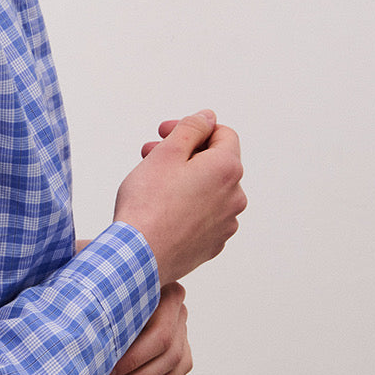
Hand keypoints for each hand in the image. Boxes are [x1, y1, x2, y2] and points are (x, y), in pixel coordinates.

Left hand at [105, 282, 191, 374]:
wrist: (114, 286)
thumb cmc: (106, 294)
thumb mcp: (108, 301)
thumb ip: (109, 319)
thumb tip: (97, 351)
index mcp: (161, 289)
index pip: (158, 333)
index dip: (133, 358)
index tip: (107, 370)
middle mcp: (176, 305)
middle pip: (167, 347)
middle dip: (138, 373)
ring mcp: (182, 322)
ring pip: (176, 359)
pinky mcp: (183, 340)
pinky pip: (183, 365)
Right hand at [112, 109, 246, 284]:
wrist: (138, 257)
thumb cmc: (148, 205)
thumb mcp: (167, 153)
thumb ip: (191, 128)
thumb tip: (207, 118)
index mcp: (227, 169)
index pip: (222, 134)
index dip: (192, 128)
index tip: (165, 134)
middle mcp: (235, 197)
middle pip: (214, 162)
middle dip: (184, 154)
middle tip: (150, 154)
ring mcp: (226, 224)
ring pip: (208, 190)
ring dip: (185, 180)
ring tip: (153, 184)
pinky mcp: (212, 244)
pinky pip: (204, 215)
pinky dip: (187, 207)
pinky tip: (162, 210)